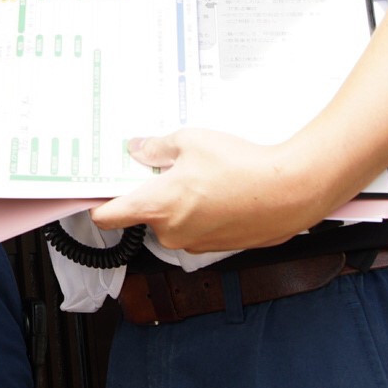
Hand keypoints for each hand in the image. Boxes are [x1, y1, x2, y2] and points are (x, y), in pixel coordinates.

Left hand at [87, 128, 338, 253]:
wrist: (292, 190)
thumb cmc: (241, 165)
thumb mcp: (191, 141)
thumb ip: (157, 147)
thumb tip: (137, 148)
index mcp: (157, 206)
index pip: (108, 217)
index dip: (98, 204)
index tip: (95, 193)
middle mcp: (172, 232)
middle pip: (145, 214)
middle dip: (153, 192)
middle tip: (170, 167)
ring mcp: (197, 243)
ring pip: (175, 221)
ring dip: (182, 202)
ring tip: (206, 176)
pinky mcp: (220, 246)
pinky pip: (200, 227)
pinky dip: (205, 212)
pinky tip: (223, 190)